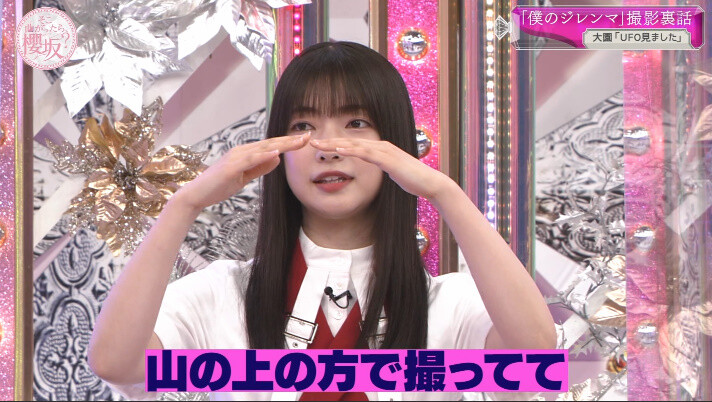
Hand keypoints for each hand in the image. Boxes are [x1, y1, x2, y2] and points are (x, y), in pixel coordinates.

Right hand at [174, 133, 310, 211]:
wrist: (196, 194)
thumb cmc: (218, 186)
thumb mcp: (244, 177)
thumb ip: (260, 168)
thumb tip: (278, 158)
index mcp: (245, 153)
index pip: (271, 146)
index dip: (288, 142)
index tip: (305, 140)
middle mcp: (241, 151)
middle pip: (270, 144)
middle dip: (290, 140)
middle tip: (309, 136)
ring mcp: (235, 158)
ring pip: (263, 148)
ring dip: (282, 144)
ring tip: (298, 141)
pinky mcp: (230, 167)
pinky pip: (250, 159)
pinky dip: (263, 155)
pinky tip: (277, 152)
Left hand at [310, 138, 451, 200]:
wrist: (430, 183)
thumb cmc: (413, 180)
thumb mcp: (392, 173)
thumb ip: (382, 169)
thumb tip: (375, 170)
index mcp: (380, 149)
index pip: (353, 145)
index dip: (335, 144)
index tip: (319, 146)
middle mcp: (381, 146)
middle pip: (350, 141)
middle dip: (329, 141)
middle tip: (310, 141)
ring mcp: (385, 151)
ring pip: (355, 145)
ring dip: (335, 144)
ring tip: (318, 145)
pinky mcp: (388, 160)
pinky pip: (366, 154)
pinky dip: (351, 151)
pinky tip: (339, 150)